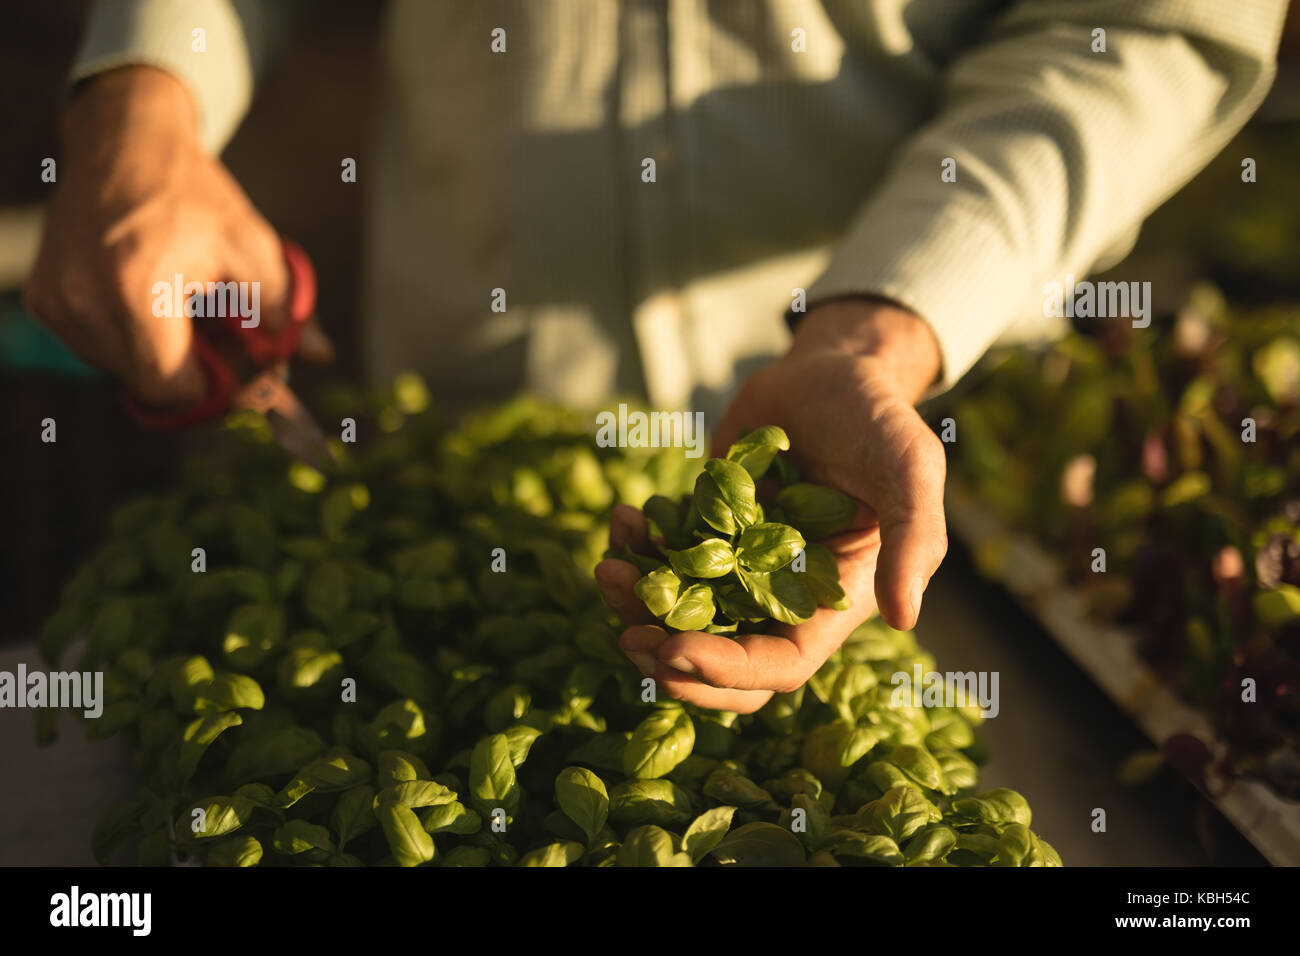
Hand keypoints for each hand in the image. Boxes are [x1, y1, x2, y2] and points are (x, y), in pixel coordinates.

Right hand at [24, 66, 328, 408]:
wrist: (124, 142)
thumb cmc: (194, 196)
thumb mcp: (252, 248)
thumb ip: (286, 311)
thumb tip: (322, 355)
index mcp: (138, 292)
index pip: (173, 388)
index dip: (216, 392)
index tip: (246, 377)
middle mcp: (86, 302)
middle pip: (149, 385)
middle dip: (195, 375)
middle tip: (228, 341)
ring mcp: (57, 302)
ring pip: (121, 370)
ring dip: (162, 356)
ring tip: (189, 309)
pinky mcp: (44, 299)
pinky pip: (95, 347)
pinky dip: (130, 338)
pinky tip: (154, 300)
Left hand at [595, 299, 947, 711]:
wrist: (832, 371)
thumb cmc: (881, 420)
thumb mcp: (911, 470)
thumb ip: (912, 540)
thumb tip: (904, 617)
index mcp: (829, 603)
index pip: (778, 666)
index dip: (725, 670)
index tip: (669, 651)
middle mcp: (780, 596)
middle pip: (720, 660)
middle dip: (667, 658)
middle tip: (625, 634)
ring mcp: (737, 565)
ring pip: (680, 613)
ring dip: (638, 604)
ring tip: (607, 568)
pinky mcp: (705, 528)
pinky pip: (662, 556)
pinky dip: (637, 548)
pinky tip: (623, 520)